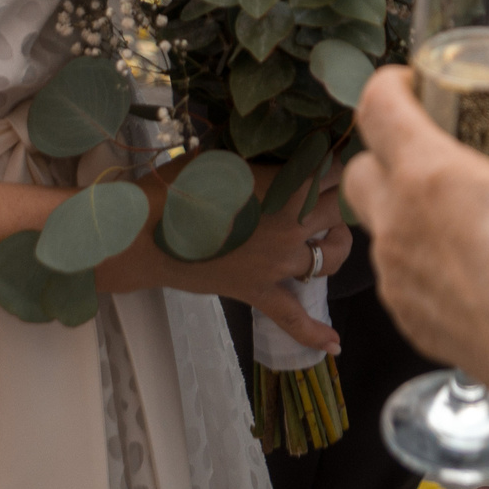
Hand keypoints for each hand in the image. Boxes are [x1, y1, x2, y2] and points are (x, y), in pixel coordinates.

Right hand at [103, 165, 350, 350]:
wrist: (147, 229)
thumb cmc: (183, 183)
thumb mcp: (229, 156)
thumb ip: (265, 155)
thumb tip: (281, 142)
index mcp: (289, 185)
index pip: (336, 170)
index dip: (337, 163)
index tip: (334, 159)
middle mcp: (293, 225)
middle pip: (341, 210)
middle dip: (340, 199)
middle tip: (327, 193)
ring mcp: (279, 263)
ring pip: (333, 257)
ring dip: (338, 244)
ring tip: (330, 236)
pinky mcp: (259, 291)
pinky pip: (292, 317)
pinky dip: (314, 332)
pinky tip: (335, 346)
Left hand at [343, 68, 488, 392]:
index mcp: (426, 173)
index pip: (376, 107)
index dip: (389, 84)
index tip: (410, 84)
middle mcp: (398, 223)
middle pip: (358, 169)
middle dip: (383, 153)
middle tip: (428, 151)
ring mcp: (397, 276)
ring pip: (382, 227)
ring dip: (408, 214)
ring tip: (460, 218)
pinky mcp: (409, 318)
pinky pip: (403, 277)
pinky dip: (426, 264)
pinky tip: (470, 269)